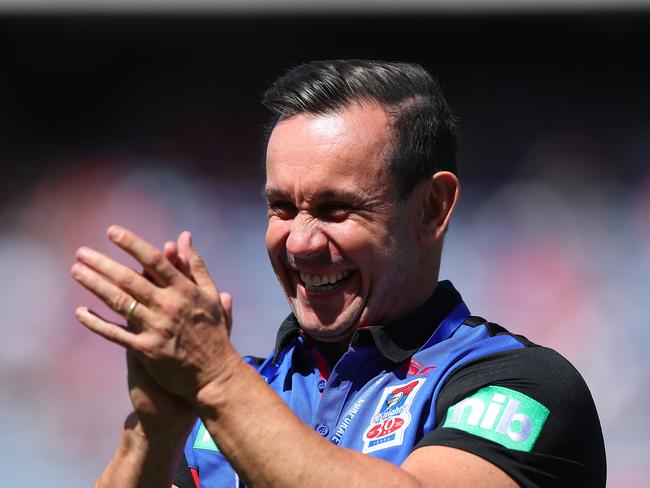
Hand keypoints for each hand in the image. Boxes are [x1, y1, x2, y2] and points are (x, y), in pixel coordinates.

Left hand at [71, 225, 237, 402]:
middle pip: (129, 279)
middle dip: (103, 263)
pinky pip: (115, 334)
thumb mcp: (210, 294)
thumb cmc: (213, 331)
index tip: (112, 232)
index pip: (154, 261)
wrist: (214, 373)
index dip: (132, 244)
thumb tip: (184, 237)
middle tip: (81, 252)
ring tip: (76, 271)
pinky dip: (96, 323)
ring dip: (95, 285)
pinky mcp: (146, 350)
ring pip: (119, 302)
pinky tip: (80, 312)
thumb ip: (195, 265)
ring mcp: (156, 328)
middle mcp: (168, 306)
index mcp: (185, 290)